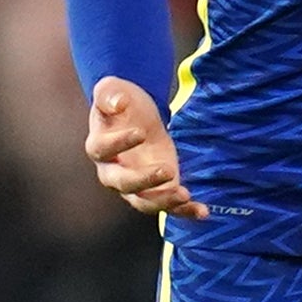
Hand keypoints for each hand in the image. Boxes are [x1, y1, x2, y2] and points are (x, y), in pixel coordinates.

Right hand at [86, 76, 204, 219]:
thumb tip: (117, 103)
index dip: (120, 143)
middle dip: (144, 180)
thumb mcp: (112, 89)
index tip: (140, 133)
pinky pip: (168, 207)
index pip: (103, 150)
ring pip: (144, 202)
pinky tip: (203, 210)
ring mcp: (135, 185)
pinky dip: (185, 211)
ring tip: (184, 194)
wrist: (135, 116)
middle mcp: (112, 172)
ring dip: (164, 201)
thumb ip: (109, 94)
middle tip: (167, 170)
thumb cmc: (120, 104)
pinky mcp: (157, 189)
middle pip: (123, 184)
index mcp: (98, 147)